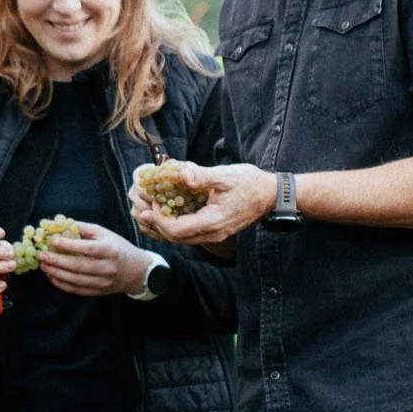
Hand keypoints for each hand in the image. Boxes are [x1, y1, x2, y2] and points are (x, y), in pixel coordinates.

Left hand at [36, 221, 153, 297]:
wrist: (135, 271)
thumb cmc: (117, 248)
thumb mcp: (104, 233)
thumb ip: (83, 229)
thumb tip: (58, 224)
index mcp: (111, 250)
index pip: (88, 248)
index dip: (70, 245)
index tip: (54, 241)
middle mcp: (108, 268)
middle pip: (79, 266)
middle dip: (57, 261)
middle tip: (42, 255)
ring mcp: (103, 282)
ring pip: (75, 280)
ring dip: (56, 273)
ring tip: (43, 265)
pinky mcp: (99, 292)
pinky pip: (76, 290)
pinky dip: (61, 284)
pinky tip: (52, 275)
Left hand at [131, 161, 274, 245]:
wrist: (270, 195)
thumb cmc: (250, 183)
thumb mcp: (226, 175)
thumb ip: (201, 176)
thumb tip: (179, 172)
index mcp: (213, 222)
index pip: (176, 230)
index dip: (158, 218)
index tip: (151, 201)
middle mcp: (211, 234)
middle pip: (174, 238)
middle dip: (155, 223)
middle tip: (142, 206)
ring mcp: (213, 235)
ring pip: (179, 239)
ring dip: (161, 226)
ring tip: (147, 211)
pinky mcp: (213, 231)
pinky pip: (187, 234)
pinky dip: (172, 225)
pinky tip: (165, 213)